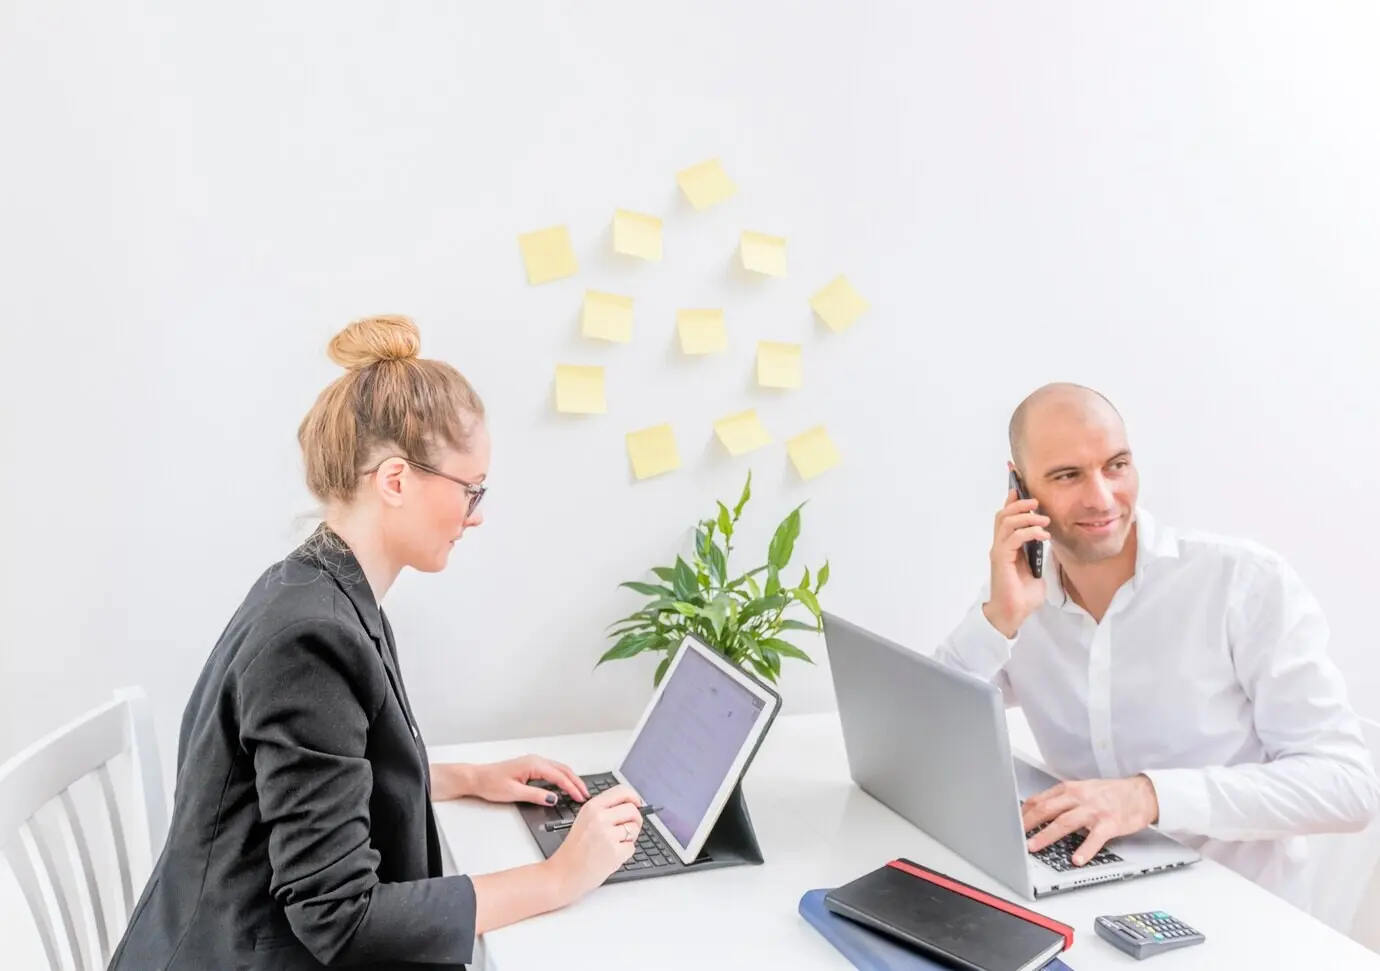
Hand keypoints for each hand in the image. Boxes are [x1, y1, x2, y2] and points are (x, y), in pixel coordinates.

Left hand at [435, 755, 589, 804]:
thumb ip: (536, 795)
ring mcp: (533, 763)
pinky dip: (562, 777)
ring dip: (570, 779)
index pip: (559, 776)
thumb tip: (554, 798)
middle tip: (585, 795)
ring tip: (579, 791)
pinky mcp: (530, 767)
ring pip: (558, 769)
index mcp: (534, 764)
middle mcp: (535, 761)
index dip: (572, 788)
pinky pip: (552, 771)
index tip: (580, 797)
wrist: (477, 778)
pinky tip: (564, 785)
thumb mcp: (514, 792)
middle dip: (576, 782)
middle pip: (563, 770)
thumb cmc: (491, 783)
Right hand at [546, 784, 645, 898]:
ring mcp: (608, 835)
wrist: (563, 874)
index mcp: (592, 807)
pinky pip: (632, 847)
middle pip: (633, 809)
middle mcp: (600, 818)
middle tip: (629, 828)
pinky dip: (625, 852)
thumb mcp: (584, 820)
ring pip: (634, 828)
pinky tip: (612, 855)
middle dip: (636, 819)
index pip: (621, 791)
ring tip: (615, 844)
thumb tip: (630, 806)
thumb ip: (604, 811)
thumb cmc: (574, 850)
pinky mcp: (615, 852)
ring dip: (630, 837)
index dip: (634, 797)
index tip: (637, 804)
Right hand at [982, 488, 1049, 636]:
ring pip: (1006, 522)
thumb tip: (1048, 544)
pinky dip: (1029, 532)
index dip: (1011, 500)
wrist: (1013, 613)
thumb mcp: (1037, 569)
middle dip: (1018, 503)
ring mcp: (999, 551)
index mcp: (1007, 546)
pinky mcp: (1001, 559)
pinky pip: (1014, 537)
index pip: (1006, 517)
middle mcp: (1000, 546)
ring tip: (1043, 519)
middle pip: (1003, 514)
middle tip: (1036, 501)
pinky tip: (1043, 536)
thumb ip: (1038, 555)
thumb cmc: (1022, 596)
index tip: (1020, 486)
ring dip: (1025, 516)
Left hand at [1021, 775, 1159, 865]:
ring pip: (1065, 822)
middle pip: (1047, 809)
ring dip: (1047, 835)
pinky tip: (1077, 859)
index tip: (1011, 823)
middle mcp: (1079, 797)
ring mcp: (1094, 810)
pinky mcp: (1110, 823)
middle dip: (1028, 823)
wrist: (1141, 793)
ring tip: (1034, 847)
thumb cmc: (1110, 793)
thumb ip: (1062, 799)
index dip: (1023, 812)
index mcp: (1069, 789)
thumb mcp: (1082, 789)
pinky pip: (1095, 838)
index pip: (1039, 799)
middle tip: (1014, 835)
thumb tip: (1037, 810)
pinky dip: (1085, 849)